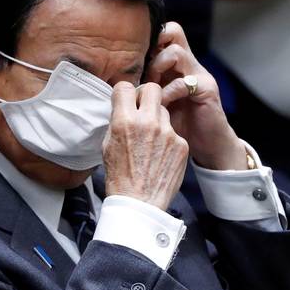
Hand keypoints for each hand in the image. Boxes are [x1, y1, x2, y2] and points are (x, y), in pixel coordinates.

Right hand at [103, 82, 188, 210]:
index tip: (125, 99)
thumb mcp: (107, 146)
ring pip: (164, 111)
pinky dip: (167, 139)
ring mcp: (168, 132)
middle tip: (142, 107)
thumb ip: (117, 123)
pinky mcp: (181, 144)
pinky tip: (159, 155)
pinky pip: (173, 131)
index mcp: (124, 122)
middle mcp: (148, 122)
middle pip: (152, 89)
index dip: (124, 92)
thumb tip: (123, 109)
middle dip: (146, 95)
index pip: (125, 87)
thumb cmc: (119, 177)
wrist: (139, 203)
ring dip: (157, 118)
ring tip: (150, 139)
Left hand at [145, 22, 245, 169]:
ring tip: (150, 89)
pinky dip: (167, 93)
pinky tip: (161, 106)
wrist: (207, 145)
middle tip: (143, 73)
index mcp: (176, 65)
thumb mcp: (156, 103)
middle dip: (153, 48)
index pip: (164, 34)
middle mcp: (189, 64)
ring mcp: (199, 75)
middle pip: (173, 31)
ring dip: (157, 68)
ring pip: (176, 53)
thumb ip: (143, 89)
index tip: (132, 61)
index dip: (147, 40)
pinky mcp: (207, 90)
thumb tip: (115, 85)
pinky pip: (183, 82)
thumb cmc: (178, 124)